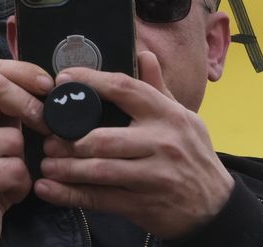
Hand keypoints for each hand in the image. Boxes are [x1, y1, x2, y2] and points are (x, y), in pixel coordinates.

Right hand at [0, 59, 52, 246]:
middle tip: (45, 126)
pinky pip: (12, 170)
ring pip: (12, 138)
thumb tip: (46, 92)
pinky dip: (20, 184)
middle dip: (29, 105)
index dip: (23, 71)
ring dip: (24, 161)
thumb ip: (9, 116)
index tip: (48, 87)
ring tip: (12, 176)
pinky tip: (7, 192)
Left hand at [35, 52, 232, 239]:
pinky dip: (71, 195)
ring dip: (67, 168)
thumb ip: (158, 89)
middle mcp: (162, 143)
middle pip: (104, 138)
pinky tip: (50, 189)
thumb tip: (144, 55)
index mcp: (168, 115)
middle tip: (48, 138)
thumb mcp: (183, 119)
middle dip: (69, 140)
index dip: (91, 81)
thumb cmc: (192, 156)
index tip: (63, 79)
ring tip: (46, 163)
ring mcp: (154, 176)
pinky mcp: (145, 205)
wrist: (216, 207)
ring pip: (100, 170)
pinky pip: (101, 199)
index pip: (126, 89)